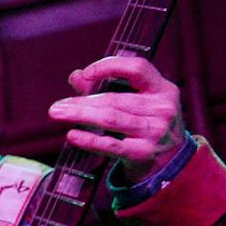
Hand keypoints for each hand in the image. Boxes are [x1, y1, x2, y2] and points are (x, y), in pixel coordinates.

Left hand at [50, 54, 187, 182]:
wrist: (170, 159)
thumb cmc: (147, 123)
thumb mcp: (138, 102)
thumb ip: (107, 87)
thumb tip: (75, 76)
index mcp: (163, 89)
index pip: (137, 68)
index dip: (110, 66)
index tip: (85, 74)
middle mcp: (163, 108)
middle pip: (115, 99)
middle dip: (82, 101)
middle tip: (56, 106)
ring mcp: (155, 131)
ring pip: (111, 119)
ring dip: (80, 115)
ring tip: (57, 114)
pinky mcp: (144, 152)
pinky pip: (111, 145)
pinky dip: (89, 140)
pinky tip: (72, 135)